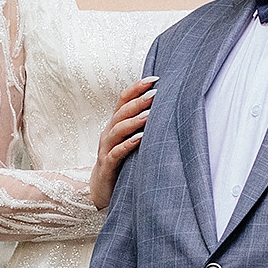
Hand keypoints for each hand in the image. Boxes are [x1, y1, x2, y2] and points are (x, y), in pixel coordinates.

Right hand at [90, 77, 155, 210]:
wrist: (101, 189)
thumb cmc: (121, 161)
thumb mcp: (130, 140)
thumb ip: (141, 125)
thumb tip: (166, 107)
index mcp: (115, 124)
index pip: (123, 100)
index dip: (136, 88)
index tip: (154, 78)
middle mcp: (109, 133)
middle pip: (121, 112)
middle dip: (138, 102)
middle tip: (155, 93)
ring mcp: (106, 149)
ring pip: (117, 130)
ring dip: (134, 121)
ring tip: (149, 114)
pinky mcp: (107, 166)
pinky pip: (116, 153)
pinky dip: (127, 145)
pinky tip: (139, 139)